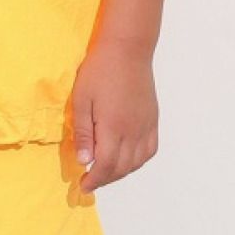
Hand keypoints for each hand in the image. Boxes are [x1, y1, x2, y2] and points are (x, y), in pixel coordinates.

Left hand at [72, 38, 158, 193]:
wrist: (127, 49)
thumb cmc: (100, 71)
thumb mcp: (81, 101)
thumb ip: (83, 133)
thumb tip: (84, 161)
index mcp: (114, 127)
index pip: (106, 165)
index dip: (95, 180)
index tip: (84, 185)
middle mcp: (133, 130)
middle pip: (122, 168)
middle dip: (105, 179)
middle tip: (90, 181)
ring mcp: (146, 125)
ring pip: (137, 162)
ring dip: (120, 172)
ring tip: (105, 171)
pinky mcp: (153, 119)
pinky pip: (150, 150)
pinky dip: (138, 161)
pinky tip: (126, 160)